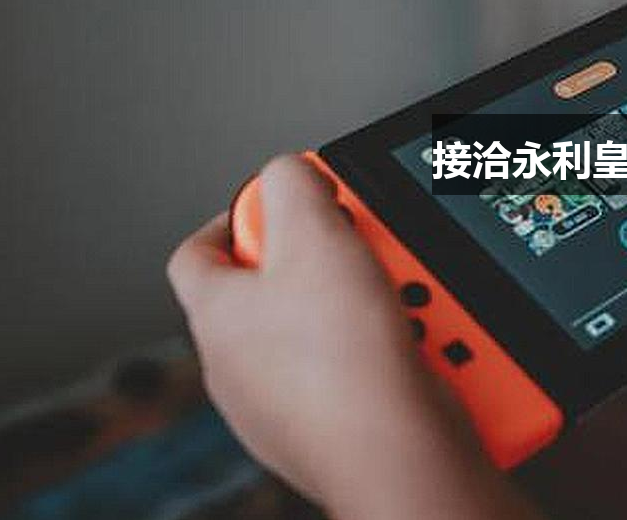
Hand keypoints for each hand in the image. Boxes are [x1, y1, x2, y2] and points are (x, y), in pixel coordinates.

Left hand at [168, 155, 539, 519]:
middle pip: (284, 286)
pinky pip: (368, 370)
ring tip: (409, 298)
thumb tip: (287, 174)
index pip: (200, 253)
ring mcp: (290, 402)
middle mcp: (243, 365)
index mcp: (217, 316)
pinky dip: (399, 350)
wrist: (397, 451)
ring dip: (379, 303)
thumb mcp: (315, 234)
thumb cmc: (345, 363)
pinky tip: (426, 343)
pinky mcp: (339, 427)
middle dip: (338, 258)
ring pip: (335, 328)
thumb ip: (294, 185)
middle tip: (368, 247)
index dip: (240, 217)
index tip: (285, 203)